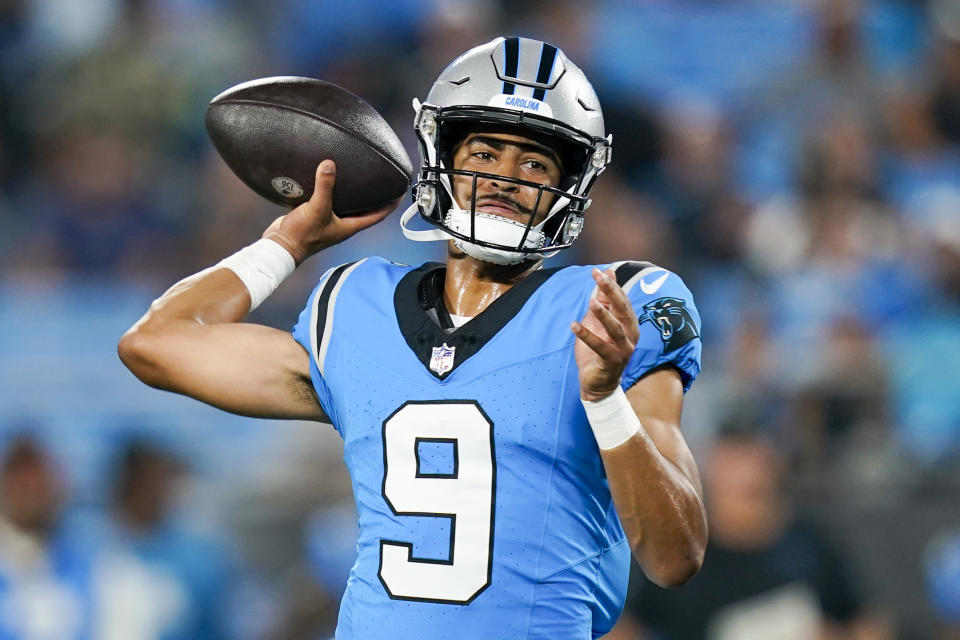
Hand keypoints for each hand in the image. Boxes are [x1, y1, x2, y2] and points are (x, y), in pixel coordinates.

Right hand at [262, 160, 398, 263]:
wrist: (280, 246)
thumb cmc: (301, 237)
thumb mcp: (316, 208)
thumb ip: (324, 186)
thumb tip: (329, 165)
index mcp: (350, 226)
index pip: (378, 215)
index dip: (391, 204)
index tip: (400, 192)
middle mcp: (343, 225)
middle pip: (367, 210)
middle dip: (377, 198)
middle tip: (384, 182)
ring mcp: (331, 221)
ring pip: (350, 206)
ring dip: (357, 195)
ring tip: (362, 179)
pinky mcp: (317, 216)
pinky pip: (331, 202)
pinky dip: (335, 192)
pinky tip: (331, 182)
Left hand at [571, 268, 639, 401]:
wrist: (598, 383)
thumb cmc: (599, 350)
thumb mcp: (598, 322)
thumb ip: (603, 301)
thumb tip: (607, 275)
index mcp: (629, 324)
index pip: (622, 300)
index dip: (612, 285)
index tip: (599, 272)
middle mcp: (630, 335)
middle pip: (623, 310)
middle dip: (611, 292)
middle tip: (599, 277)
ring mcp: (623, 349)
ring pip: (616, 328)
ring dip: (604, 314)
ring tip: (592, 301)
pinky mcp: (612, 362)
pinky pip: (600, 347)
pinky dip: (587, 336)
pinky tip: (574, 326)